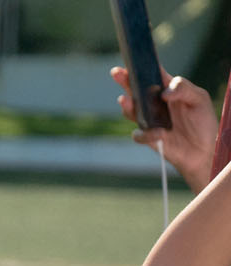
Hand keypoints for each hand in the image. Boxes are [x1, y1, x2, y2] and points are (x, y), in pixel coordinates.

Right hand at [111, 65, 217, 191]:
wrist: (203, 150)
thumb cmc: (203, 122)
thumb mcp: (199, 99)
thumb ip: (184, 89)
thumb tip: (164, 93)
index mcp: (169, 90)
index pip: (154, 74)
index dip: (143, 66)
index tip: (134, 60)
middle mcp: (156, 103)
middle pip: (136, 90)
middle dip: (125, 81)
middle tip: (117, 73)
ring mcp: (150, 120)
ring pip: (131, 111)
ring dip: (127, 106)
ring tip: (125, 100)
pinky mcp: (149, 137)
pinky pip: (139, 134)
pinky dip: (145, 134)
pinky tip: (157, 133)